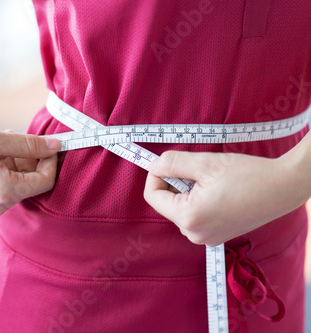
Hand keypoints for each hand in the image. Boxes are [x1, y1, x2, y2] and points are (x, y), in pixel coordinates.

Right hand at [0, 125, 60, 216]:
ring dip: (17, 163)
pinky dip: (5, 171)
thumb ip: (30, 145)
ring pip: (18, 185)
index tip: (49, 143)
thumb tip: (56, 146)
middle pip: (31, 184)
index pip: (46, 181)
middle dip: (31, 160)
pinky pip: (4, 189)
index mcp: (4, 192)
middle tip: (16, 137)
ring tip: (0, 143)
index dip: (52, 160)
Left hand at [143, 151, 308, 245]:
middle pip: (165, 203)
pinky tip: (216, 190)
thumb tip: (153, 165)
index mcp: (189, 218)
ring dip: (186, 191)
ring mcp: (206, 238)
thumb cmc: (248, 175)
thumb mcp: (205, 163)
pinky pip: (194, 216)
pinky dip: (196, 200)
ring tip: (210, 180)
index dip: (155, 175)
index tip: (165, 161)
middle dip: (173, 182)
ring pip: (179, 208)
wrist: (284, 187)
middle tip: (195, 169)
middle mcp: (195, 234)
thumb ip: (173, 163)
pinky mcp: (216, 236)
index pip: (152, 196)